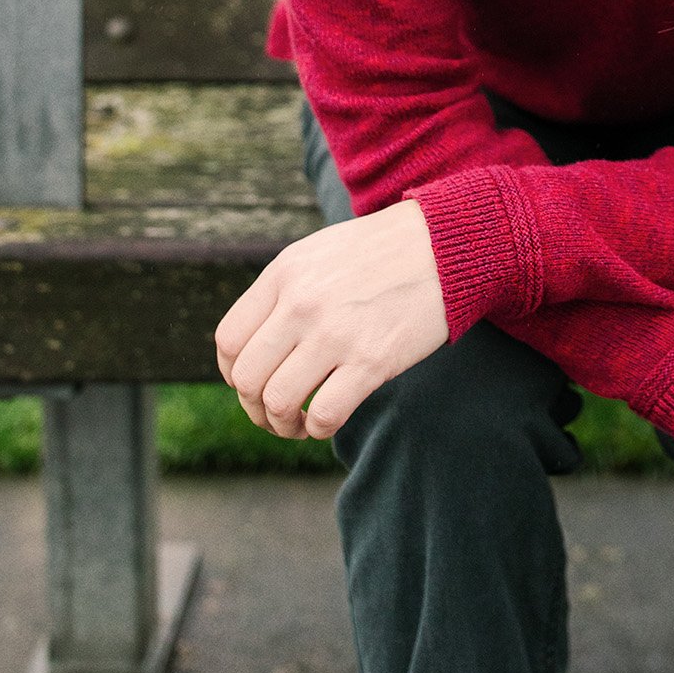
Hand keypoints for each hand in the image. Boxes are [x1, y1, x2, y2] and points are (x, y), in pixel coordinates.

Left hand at [214, 200, 447, 439]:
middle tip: (274, 414)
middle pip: (247, 378)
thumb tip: (255, 348)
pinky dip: (318, 429)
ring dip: (282, 425)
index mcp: (284, 273)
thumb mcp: (319, 254)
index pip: (228, 340)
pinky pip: (324, 414)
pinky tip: (326, 422)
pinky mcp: (372, 360)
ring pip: (278, 402)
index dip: (232, 375)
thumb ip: (284, 292)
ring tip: (299, 424)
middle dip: (254, 408)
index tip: (252, 386)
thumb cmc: (382, 252)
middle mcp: (302, 302)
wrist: (445, 243)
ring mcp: (335, 332)